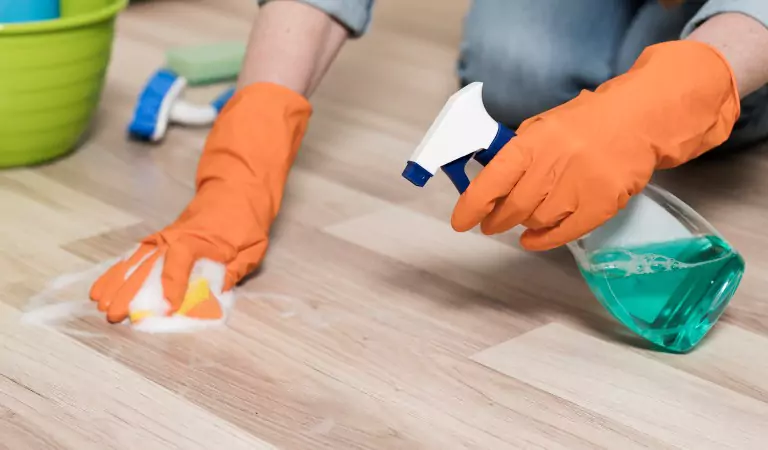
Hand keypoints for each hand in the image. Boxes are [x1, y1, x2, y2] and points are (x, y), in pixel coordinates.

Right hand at [91, 82, 311, 322]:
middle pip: (148, 265)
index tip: (168, 307)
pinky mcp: (161, 239)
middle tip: (114, 314)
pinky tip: (103, 286)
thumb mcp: (252, 247)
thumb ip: (235, 270)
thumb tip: (217, 292)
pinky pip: (136, 256)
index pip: (180, 261)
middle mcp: (176, 237)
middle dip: (130, 291)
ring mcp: (166, 237)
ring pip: (136, 261)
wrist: (237, 190)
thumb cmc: (247, 220)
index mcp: (200, 239)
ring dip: (117, 282)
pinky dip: (119, 270)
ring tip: (98, 303)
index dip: (173, 285)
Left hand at [451, 40, 739, 249]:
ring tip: (521, 219)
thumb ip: (518, 154)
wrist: (640, 119)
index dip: (473, 205)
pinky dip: (544, 240)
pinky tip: (533, 239)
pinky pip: (565, 232)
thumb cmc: (585, 122)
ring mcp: (582, 185)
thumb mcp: (543, 126)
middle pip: (515, 206)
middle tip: (490, 224)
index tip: (460, 221)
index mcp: (535, 140)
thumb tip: (489, 186)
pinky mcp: (603, 204)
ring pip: (538, 220)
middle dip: (496, 220)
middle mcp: (556, 163)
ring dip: (523, 224)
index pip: (495, 179)